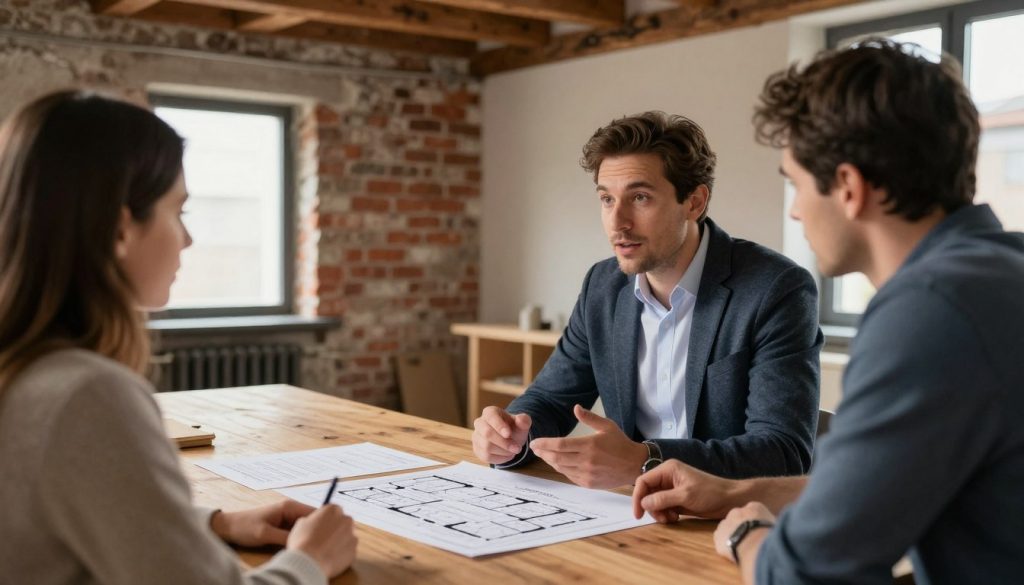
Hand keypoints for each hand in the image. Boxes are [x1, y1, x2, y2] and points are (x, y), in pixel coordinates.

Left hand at [210, 499, 315, 546]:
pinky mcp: (283, 526)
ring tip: (311, 547)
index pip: (314, 512)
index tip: (327, 537)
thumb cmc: (244, 527)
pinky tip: (300, 546)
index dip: (323, 524)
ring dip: (307, 536)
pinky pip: (297, 532)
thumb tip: (304, 542)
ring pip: (305, 527)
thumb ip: (285, 537)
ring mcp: (287, 518)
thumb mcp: (265, 534)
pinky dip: (299, 539)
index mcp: (289, 506)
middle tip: (320, 545)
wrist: (228, 528)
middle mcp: (291, 510)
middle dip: (316, 531)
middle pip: (312, 520)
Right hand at [288, 504, 357, 577]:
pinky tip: (330, 557)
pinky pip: (348, 550)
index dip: (326, 519)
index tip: (320, 526)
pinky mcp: (354, 549)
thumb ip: (312, 520)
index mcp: (333, 509)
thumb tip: (314, 522)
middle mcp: (346, 519)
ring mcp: (352, 535)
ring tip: (325, 550)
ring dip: (339, 541)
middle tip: (323, 539)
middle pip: (342, 522)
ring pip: (346, 536)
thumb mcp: (301, 524)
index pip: (333, 511)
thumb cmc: (303, 541)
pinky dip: (341, 553)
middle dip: (335, 529)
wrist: (310, 562)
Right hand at [472, 406, 531, 464]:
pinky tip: (507, 455)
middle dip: (504, 443)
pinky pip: (486, 456)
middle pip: (487, 433)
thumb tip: (521, 420)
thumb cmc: (514, 428)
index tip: (508, 434)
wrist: (510, 438)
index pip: (491, 417)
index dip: (499, 426)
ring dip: (504, 451)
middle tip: (517, 448)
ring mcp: (476, 436)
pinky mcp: (477, 449)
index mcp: (490, 412)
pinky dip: (500, 458)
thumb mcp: (522, 423)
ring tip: (513, 450)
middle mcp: (480, 423)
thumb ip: (524, 420)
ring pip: (486, 447)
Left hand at [529, 404, 646, 487]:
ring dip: (550, 461)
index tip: (535, 442)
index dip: (545, 443)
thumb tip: (575, 408)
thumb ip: (589, 417)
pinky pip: (569, 476)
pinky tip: (558, 463)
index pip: (560, 444)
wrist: (635, 465)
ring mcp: (587, 474)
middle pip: (557, 457)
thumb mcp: (607, 426)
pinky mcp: (589, 483)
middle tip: (534, 449)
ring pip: (561, 468)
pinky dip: (561, 469)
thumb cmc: (621, 443)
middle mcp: (587, 460)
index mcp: (590, 445)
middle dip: (543, 453)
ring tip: (543, 455)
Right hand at [632, 459, 740, 521]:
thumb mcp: (685, 496)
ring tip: (672, 518)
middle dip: (652, 507)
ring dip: (659, 512)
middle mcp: (667, 477)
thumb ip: (663, 499)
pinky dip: (666, 514)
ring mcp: (672, 488)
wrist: (730, 499)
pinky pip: (664, 506)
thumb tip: (643, 503)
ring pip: (655, 501)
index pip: (643, 481)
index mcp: (668, 469)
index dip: (638, 497)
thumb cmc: (710, 493)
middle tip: (663, 518)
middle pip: (648, 492)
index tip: (638, 514)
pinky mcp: (677, 498)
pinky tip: (676, 517)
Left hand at [713, 502, 774, 561]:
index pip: (755, 511)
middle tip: (750, 539)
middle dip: (743, 526)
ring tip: (741, 546)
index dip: (757, 522)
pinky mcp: (717, 535)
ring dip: (733, 534)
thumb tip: (774, 526)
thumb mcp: (777, 526)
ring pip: (728, 527)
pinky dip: (725, 543)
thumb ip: (772, 523)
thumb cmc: (770, 536)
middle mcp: (738, 511)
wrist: (754, 544)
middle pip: (739, 517)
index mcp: (755, 507)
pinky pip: (720, 538)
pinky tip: (732, 551)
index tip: (759, 530)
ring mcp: (725, 522)